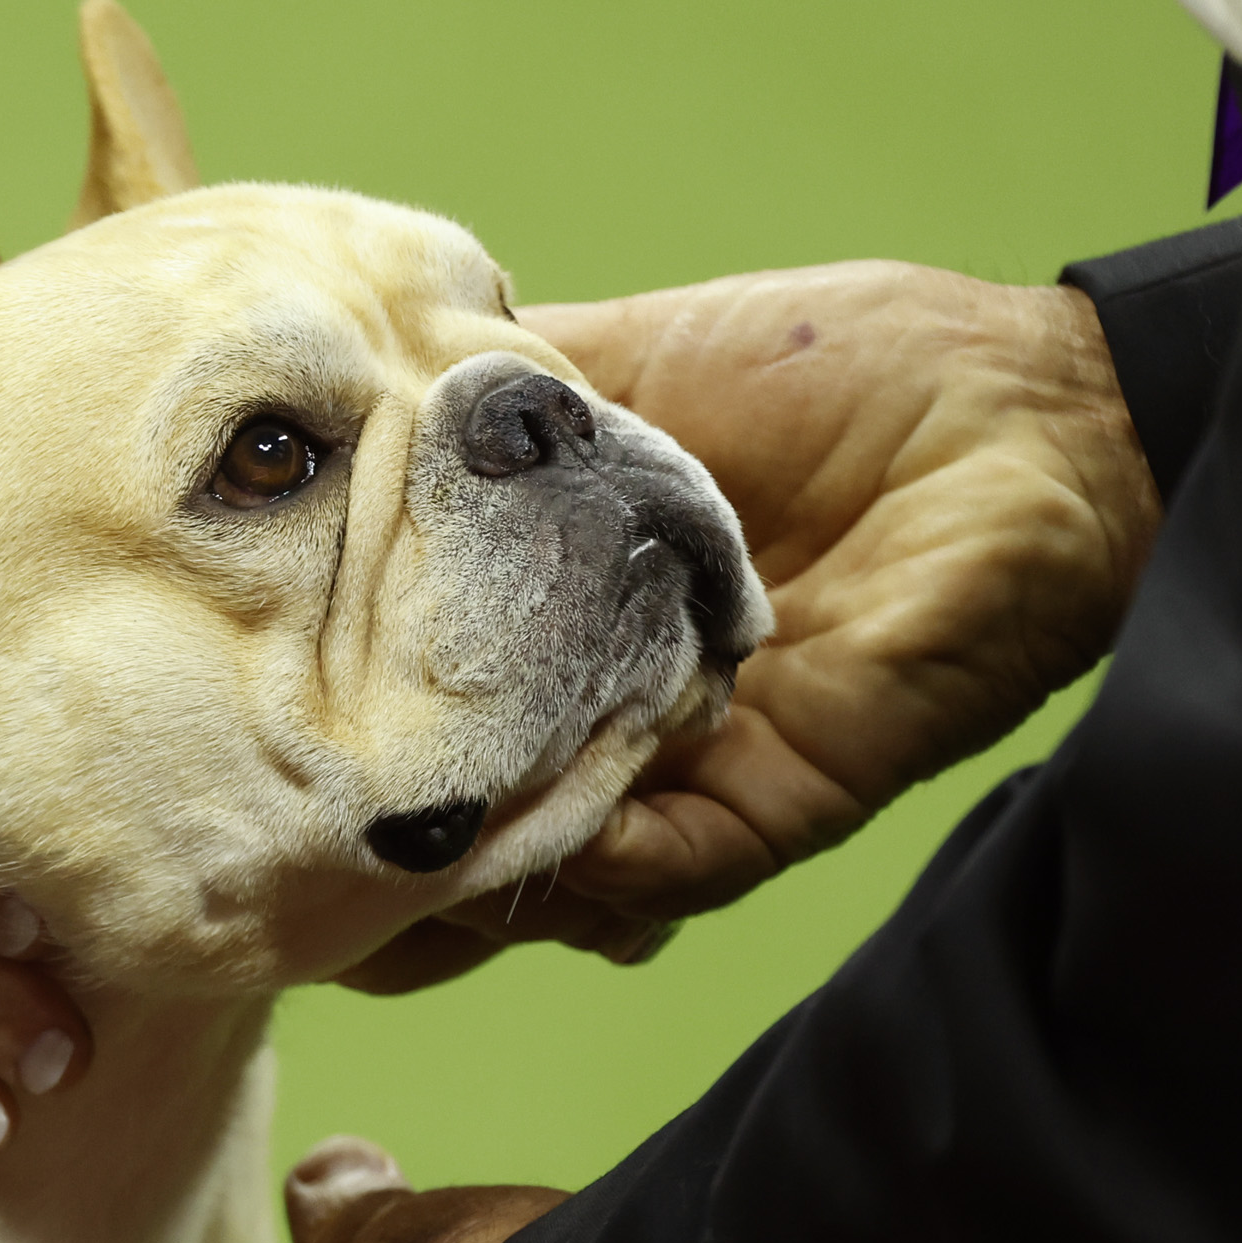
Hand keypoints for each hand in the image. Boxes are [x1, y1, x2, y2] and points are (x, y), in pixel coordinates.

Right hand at [335, 265, 1160, 993]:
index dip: (326, 725)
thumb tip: (323, 404)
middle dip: (365, 864)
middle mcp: (606, 714)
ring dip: (453, 882)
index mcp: (556, 615)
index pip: (419, 698)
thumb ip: (479, 407)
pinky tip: (524, 836)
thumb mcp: (619, 360)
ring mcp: (682, 774)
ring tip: (368, 866)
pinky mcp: (770, 806)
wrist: (1021, 407)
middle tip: (266, 859)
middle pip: (459, 826)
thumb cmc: (839, 366)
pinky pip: (656, 874)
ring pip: (539, 878)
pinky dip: (585, 868)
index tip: (220, 724)